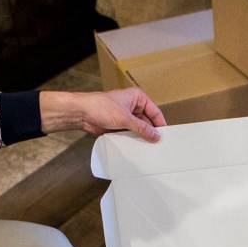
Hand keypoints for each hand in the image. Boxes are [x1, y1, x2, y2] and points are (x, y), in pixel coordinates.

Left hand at [40, 88, 165, 141]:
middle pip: (148, 122)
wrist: (81, 113)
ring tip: (149, 149)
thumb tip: (156, 136)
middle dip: (151, 133)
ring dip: (141, 137)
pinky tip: (137, 149)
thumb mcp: (125, 118)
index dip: (160, 124)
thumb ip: (142, 128)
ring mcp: (126, 117)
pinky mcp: (119, 126)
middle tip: (158, 146)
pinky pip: (130, 134)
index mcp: (138, 97)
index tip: (166, 137)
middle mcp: (133, 106)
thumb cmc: (100, 107)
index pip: (155, 112)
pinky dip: (133, 141)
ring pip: (139, 129)